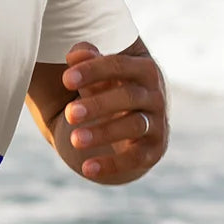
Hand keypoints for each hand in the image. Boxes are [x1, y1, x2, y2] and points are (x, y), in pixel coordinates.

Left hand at [61, 40, 167, 183]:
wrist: (132, 118)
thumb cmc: (109, 85)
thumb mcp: (97, 70)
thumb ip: (86, 58)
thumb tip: (76, 54)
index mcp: (143, 68)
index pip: (119, 65)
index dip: (92, 71)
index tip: (65, 80)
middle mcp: (156, 95)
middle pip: (128, 96)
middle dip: (98, 105)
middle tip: (70, 113)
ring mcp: (158, 122)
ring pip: (134, 126)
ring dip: (104, 133)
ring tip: (74, 139)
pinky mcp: (154, 150)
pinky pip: (137, 158)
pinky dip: (112, 164)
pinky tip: (87, 168)